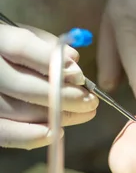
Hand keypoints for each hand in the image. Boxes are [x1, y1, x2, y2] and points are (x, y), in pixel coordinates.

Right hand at [0, 25, 98, 149]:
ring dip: (55, 116)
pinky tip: (55, 133)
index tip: (80, 76)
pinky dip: (29, 137)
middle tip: (90, 101)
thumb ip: (47, 46)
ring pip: (16, 110)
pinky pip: (3, 133)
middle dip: (62, 96)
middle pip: (21, 85)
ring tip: (83, 114)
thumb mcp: (28, 36)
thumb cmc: (14, 51)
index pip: (20, 47)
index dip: (52, 63)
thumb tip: (73, 60)